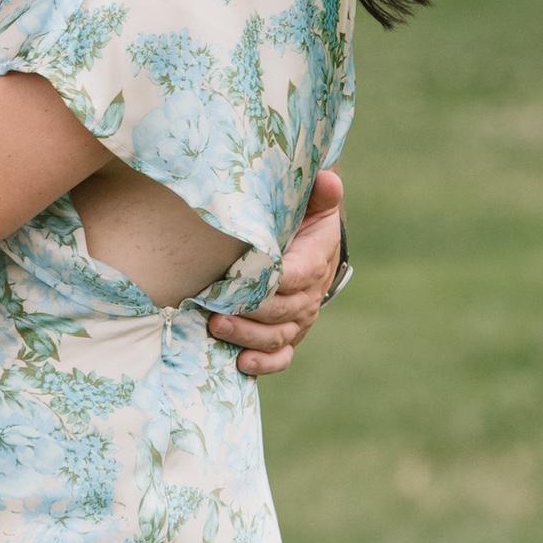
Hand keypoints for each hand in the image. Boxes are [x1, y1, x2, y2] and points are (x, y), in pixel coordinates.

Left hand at [208, 169, 343, 374]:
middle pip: (280, 310)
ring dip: (247, 336)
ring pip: (277, 336)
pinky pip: (281, 355)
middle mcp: (307, 296)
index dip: (271, 279)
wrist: (313, 249)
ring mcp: (299, 319)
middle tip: (214, 307)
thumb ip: (320, 194)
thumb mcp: (314, 204)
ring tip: (216, 328)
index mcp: (313, 262)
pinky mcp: (289, 334)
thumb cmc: (304, 221)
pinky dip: (263, 363)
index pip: (294, 274)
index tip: (241, 276)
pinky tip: (240, 364)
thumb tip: (328, 179)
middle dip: (248, 311)